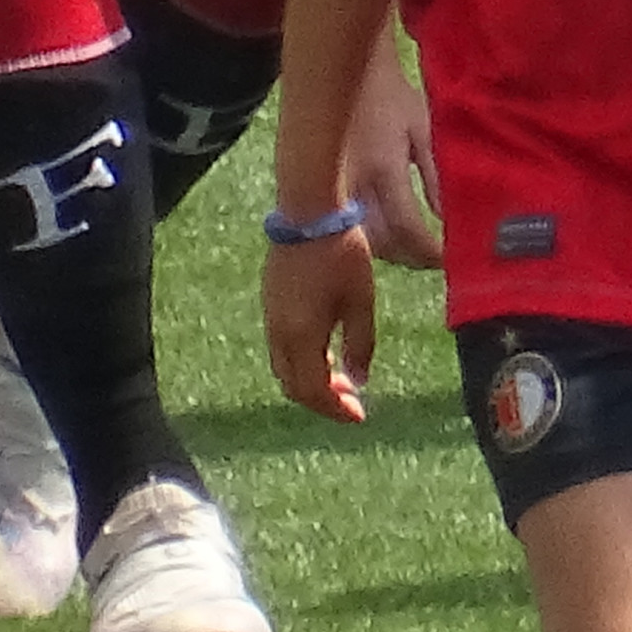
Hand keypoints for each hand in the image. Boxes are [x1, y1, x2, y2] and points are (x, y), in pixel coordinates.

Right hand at [261, 225, 379, 423]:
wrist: (308, 214)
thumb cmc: (342, 256)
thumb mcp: (361, 302)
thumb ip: (360, 345)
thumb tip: (360, 381)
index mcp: (300, 337)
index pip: (312, 391)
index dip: (335, 409)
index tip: (359, 416)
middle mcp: (278, 334)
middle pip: (294, 386)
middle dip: (322, 400)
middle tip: (353, 403)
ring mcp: (270, 318)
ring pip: (285, 368)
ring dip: (312, 382)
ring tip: (343, 381)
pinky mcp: (270, 304)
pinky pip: (282, 348)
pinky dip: (303, 362)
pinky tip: (327, 354)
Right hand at [346, 40, 443, 268]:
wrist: (342, 72)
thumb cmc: (391, 96)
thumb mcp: (424, 128)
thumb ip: (436, 176)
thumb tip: (448, 218)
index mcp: (383, 169)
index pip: (407, 228)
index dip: (429, 251)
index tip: (449, 258)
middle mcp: (352, 186)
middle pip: (380, 244)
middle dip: (409, 258)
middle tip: (434, 259)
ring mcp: (330, 190)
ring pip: (358, 242)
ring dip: (387, 253)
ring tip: (415, 250)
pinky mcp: (315, 189)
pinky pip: (341, 230)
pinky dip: (365, 240)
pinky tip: (386, 236)